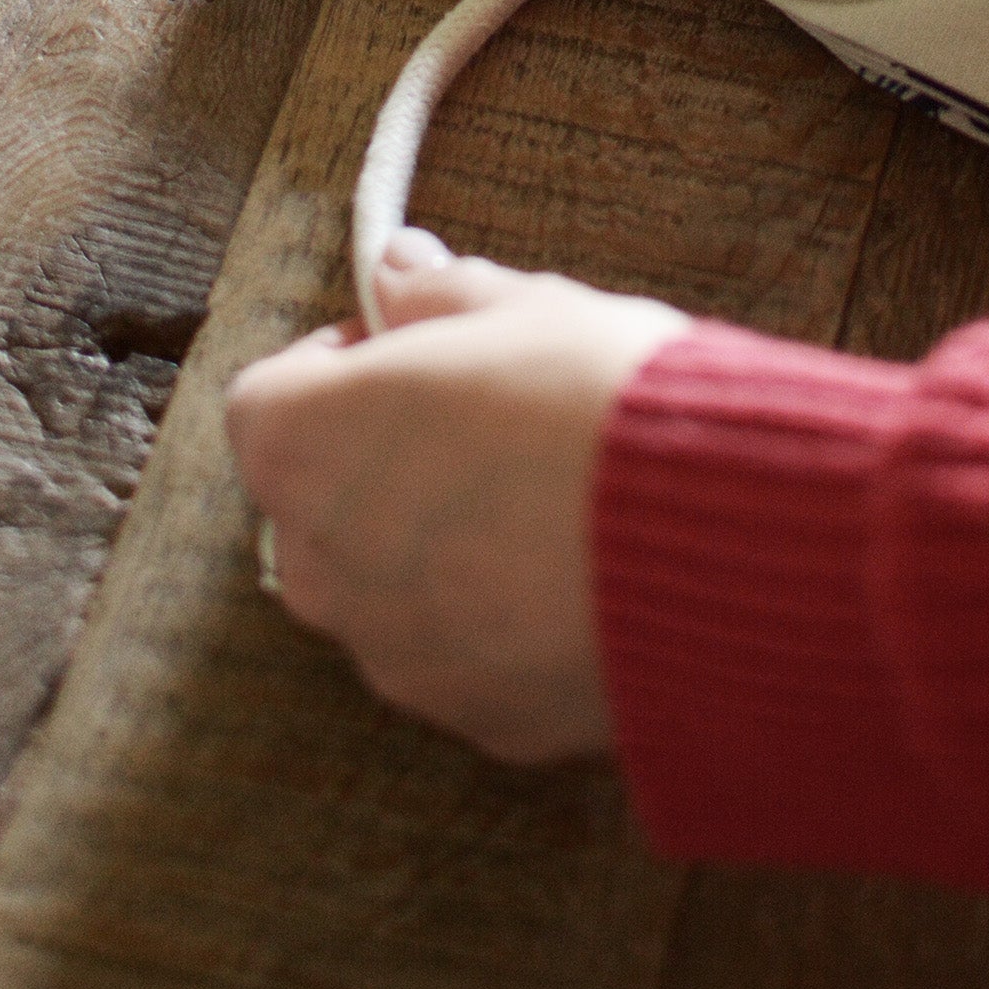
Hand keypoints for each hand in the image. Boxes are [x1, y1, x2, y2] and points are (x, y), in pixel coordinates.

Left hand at [225, 233, 688, 761]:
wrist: (719, 546)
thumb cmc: (602, 403)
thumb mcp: (526, 306)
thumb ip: (439, 293)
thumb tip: (398, 269)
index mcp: (307, 444)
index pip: (269, 398)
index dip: (337, 366)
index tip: (408, 348)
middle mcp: (325, 566)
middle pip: (322, 504)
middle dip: (385, 464)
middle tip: (486, 423)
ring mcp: (397, 657)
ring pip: (391, 591)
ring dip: (441, 550)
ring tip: (551, 503)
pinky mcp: (477, 720)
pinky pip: (468, 656)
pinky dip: (503, 622)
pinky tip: (583, 576)